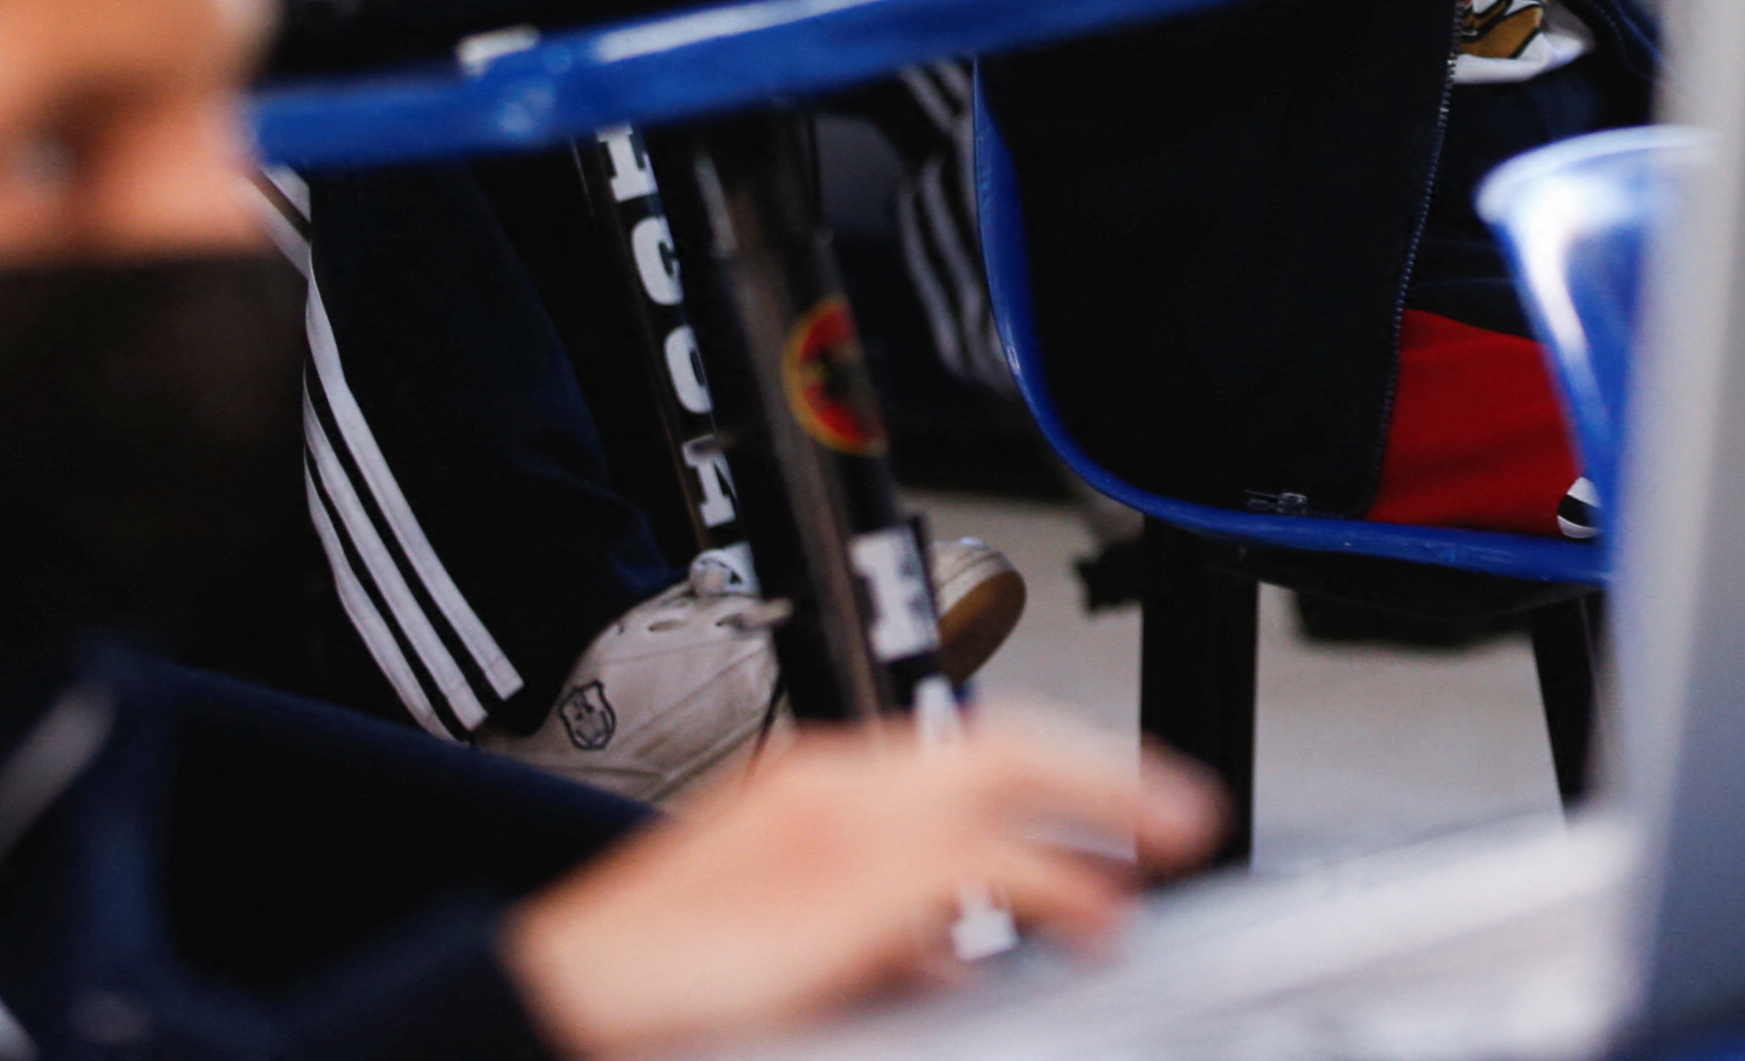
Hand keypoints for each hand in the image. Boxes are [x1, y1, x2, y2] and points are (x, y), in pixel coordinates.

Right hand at [502, 710, 1222, 1055]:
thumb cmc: (659, 983)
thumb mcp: (789, 938)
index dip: (1062, 769)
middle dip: (1107, 770)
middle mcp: (839, 786)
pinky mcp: (851, 887)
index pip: (969, 748)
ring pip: (1014, 775)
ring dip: (1108, 803)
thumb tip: (959, 948)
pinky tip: (1094, 921)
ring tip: (1174, 841)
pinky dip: (1055, 885)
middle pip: (1007, 742)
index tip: (1123, 800)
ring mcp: (843, 826)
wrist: (557, 1002)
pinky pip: (985, 864)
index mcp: (818, 787)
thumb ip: (876, 928)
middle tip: (1187, 809)